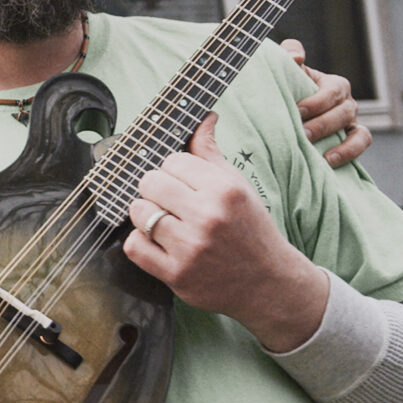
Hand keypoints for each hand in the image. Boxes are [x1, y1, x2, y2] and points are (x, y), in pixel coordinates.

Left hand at [123, 114, 328, 351]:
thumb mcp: (237, 186)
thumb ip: (210, 153)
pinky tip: (158, 243)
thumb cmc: (250, 230)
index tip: (181, 182)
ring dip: (145, 215)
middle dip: (155, 190)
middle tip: (169, 202)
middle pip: (149, 183)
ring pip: (138, 212)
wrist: (269, 284)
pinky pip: (133, 246)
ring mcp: (190, 247)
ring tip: (165, 222)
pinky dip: (140, 242)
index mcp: (224, 190)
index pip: (171, 160)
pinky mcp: (176, 274)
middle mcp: (207, 216)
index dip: (172, 170)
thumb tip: (203, 118)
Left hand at [281, 37, 369, 167]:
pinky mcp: (353, 139)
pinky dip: (349, 152)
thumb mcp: (288, 71)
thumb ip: (290, 55)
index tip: (298, 110)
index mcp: (332, 85)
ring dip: (337, 141)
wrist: (286, 114)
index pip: (333, 90)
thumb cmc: (288, 89)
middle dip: (322, 123)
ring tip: (317, 150)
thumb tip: (296, 57)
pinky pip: (361, 143)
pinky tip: (329, 160)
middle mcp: (345, 102)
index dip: (318, 101)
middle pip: (343, 111)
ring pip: (355, 129)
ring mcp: (350, 122)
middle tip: (302, 132)